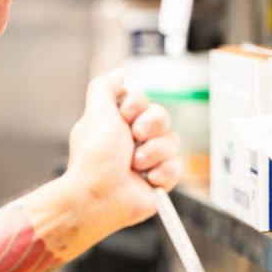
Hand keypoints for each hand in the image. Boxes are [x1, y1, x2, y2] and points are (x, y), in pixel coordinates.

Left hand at [63, 70, 182, 236]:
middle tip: (135, 137)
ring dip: (153, 152)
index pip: (143, 100)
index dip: (138, 104)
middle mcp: (133, 139)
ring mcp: (148, 160)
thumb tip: (117, 75)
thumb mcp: (96, 113)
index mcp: (118, 122)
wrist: (99, 196)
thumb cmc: (94, 158)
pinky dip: (162, 172)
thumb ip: (104, 89)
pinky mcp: (160, 180)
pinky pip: (177, 166)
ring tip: (135, 165)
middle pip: (162, 117)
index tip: (124, 115)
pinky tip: (145, 179)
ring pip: (172, 141)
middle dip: (151, 125)